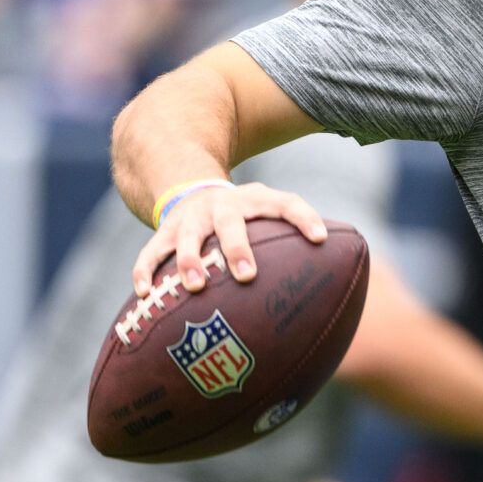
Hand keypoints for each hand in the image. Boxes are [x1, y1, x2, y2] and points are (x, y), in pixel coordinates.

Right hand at [132, 182, 326, 296]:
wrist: (191, 188)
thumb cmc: (245, 217)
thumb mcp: (268, 214)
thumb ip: (295, 240)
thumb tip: (337, 288)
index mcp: (255, 200)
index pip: (286, 203)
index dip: (304, 217)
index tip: (320, 238)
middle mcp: (222, 206)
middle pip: (230, 223)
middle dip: (237, 249)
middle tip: (247, 276)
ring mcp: (190, 218)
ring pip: (187, 236)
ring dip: (190, 260)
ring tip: (195, 286)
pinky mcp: (163, 231)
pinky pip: (150, 251)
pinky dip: (145, 270)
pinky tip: (145, 294)